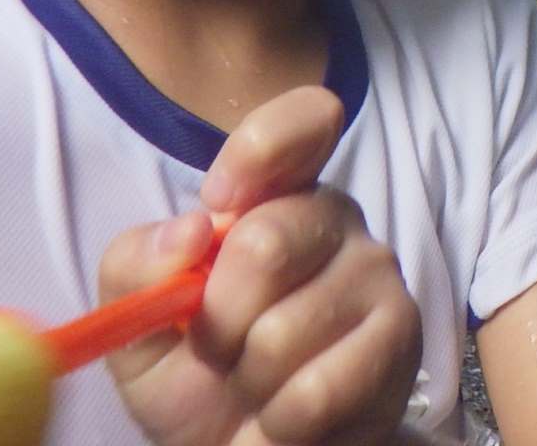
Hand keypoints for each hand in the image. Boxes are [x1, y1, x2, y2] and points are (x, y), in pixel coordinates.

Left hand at [98, 86, 422, 445]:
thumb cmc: (197, 375)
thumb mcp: (140, 323)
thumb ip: (136, 266)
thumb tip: (190, 231)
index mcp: (274, 193)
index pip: (303, 120)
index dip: (261, 148)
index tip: (218, 201)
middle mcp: (334, 216)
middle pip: (264, 243)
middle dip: (216, 323)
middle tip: (216, 352)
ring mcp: (376, 272)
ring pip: (284, 331)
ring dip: (247, 384)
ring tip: (255, 390)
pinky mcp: (401, 338)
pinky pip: (316, 388)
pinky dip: (278, 423)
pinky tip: (282, 420)